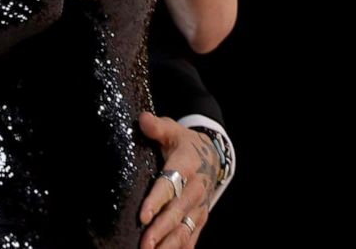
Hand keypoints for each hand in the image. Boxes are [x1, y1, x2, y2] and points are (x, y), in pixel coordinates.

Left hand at [139, 112, 218, 248]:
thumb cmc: (184, 143)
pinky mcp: (200, 219)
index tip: (143, 216)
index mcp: (187, 166)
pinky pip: (192, 238)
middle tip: (144, 245)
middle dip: (160, 231)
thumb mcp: (172, 130)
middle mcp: (195, 190)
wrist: (213, 155)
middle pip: (176, 213)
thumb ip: (157, 127)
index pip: (169, 185)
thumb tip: (143, 120)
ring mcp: (199, 207)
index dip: (156, 201)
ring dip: (169, 245)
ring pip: (185, 230)